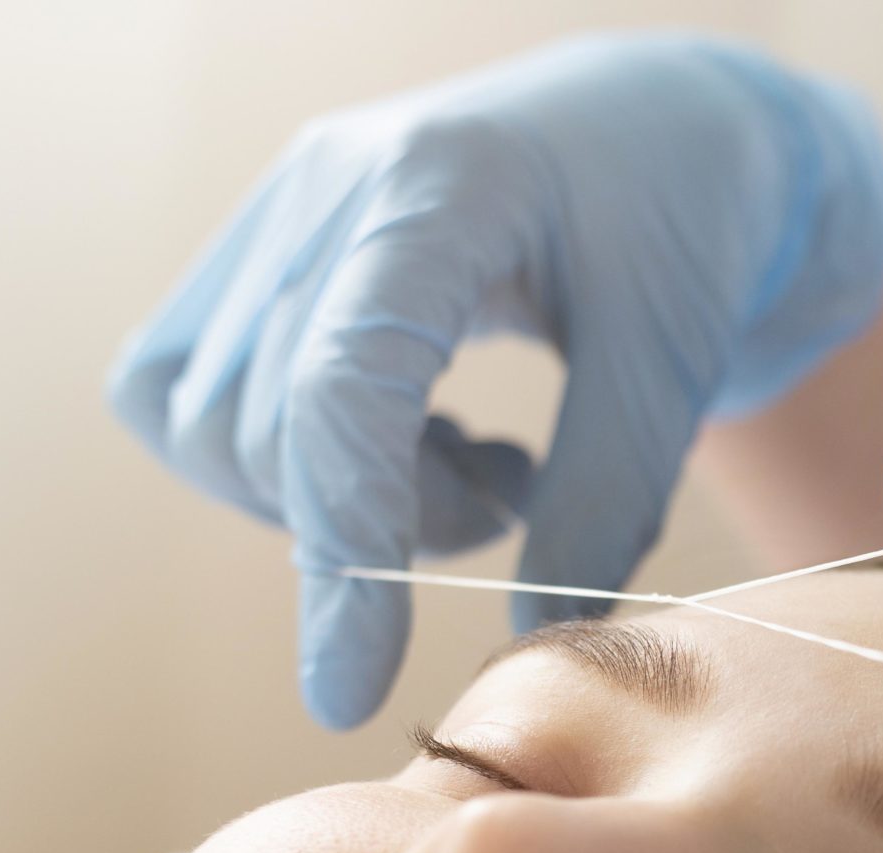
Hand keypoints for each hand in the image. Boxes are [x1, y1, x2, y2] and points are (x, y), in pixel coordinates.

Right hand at [109, 35, 882, 726]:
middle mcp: (331, 184)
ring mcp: (281, 210)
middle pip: (272, 427)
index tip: (351, 691)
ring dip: (343, 497)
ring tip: (477, 462)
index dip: (341, 553)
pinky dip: (291, 462)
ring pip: (218, 425)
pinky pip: (194, 397)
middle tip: (510, 500)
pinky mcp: (259, 250)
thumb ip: (605, 502)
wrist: (665, 130)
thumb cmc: (688, 222)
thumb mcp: (673, 362)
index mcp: (444, 188)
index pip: (341, 388)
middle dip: (385, 525)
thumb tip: (526, 638)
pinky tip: (407, 434)